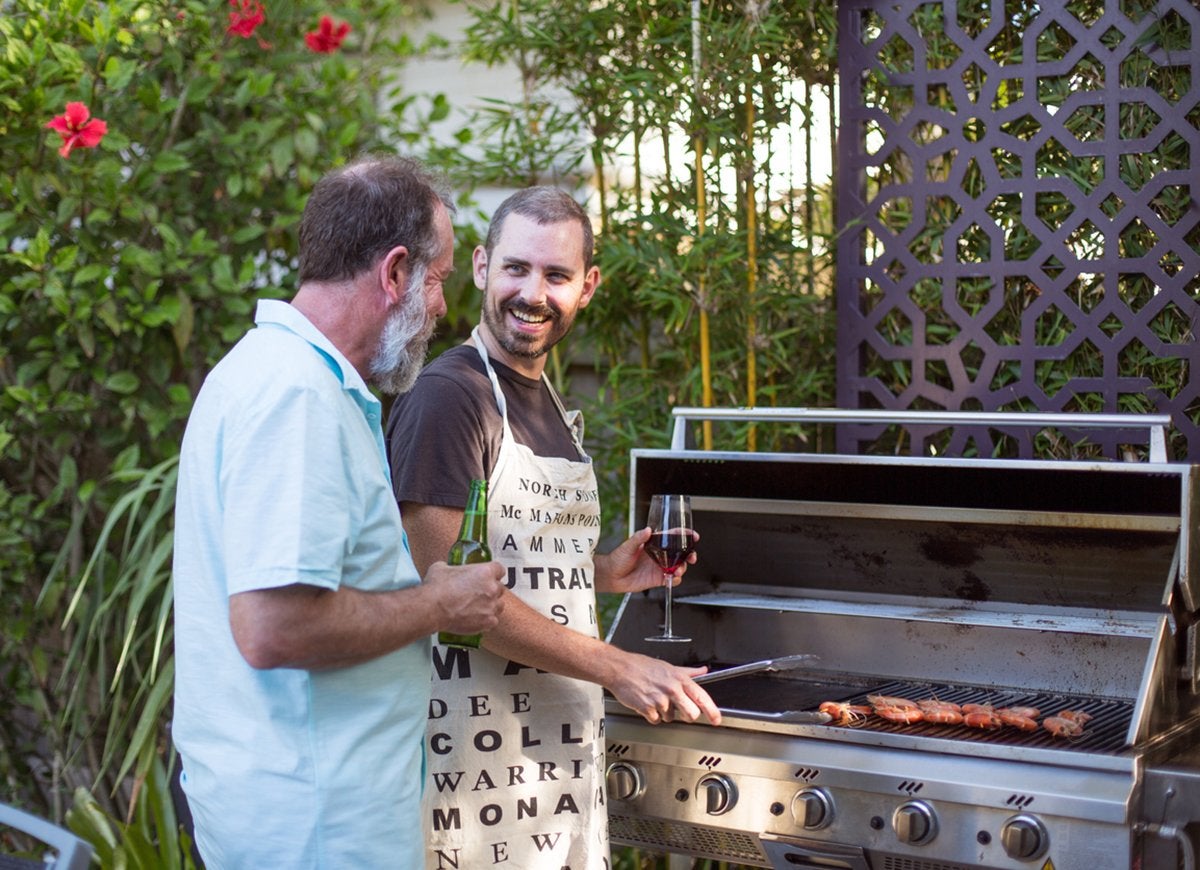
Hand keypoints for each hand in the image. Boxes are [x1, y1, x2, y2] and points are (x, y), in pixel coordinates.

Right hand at [425, 559, 504, 635]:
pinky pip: (493, 621)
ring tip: (478, 608)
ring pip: (499, 605)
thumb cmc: (436, 588)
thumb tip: (448, 569)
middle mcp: (492, 588)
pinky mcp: (487, 621)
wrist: (432, 608)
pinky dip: (486, 621)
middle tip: (478, 594)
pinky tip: (476, 620)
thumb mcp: (442, 567)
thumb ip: (452, 568)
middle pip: (500, 588)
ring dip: (491, 606)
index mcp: (485, 571)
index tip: (489, 577)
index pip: (499, 570)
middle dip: (491, 591)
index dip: (493, 574)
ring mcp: (491, 606)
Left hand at [596, 527, 699, 594]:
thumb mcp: (627, 546)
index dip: (685, 536)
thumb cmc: (618, 558)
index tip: (693, 536)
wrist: (611, 576)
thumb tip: (647, 530)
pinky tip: (673, 578)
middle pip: (680, 554)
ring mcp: (660, 567)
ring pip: (679, 566)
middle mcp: (660, 555)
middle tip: (692, 557)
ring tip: (678, 570)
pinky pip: (671, 580)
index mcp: (654, 544)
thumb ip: (638, 538)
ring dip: (683, 568)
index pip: (673, 537)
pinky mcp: (657, 579)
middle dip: (690, 554)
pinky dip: (675, 579)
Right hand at [606, 654, 721, 725]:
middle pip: (691, 714)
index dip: (712, 711)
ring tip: (655, 698)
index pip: (702, 697)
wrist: (620, 669)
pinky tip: (647, 703)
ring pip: (671, 718)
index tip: (717, 719)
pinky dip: (651, 715)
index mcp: (679, 678)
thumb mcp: (669, 666)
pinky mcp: (648, 709)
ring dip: (664, 713)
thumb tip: (703, 670)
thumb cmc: (642, 666)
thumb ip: (688, 671)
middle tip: (680, 710)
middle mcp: (672, 689)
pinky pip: (656, 720)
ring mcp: (660, 700)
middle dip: (687, 716)